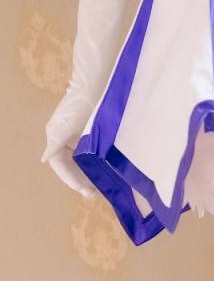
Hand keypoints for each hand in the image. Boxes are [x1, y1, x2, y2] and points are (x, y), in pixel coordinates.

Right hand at [41, 84, 97, 199]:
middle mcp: (64, 139)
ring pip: (79, 161)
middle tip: (92, 194)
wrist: (95, 86)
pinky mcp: (88, 133)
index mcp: (56, 138)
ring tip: (97, 187)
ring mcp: (76, 136)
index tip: (83, 189)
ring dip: (86, 174)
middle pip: (69, 166)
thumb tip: (44, 159)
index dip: (70, 178)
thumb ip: (54, 144)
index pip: (60, 165)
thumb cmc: (79, 106)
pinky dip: (93, 164)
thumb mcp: (65, 127)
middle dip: (79, 179)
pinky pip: (88, 154)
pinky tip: (102, 172)